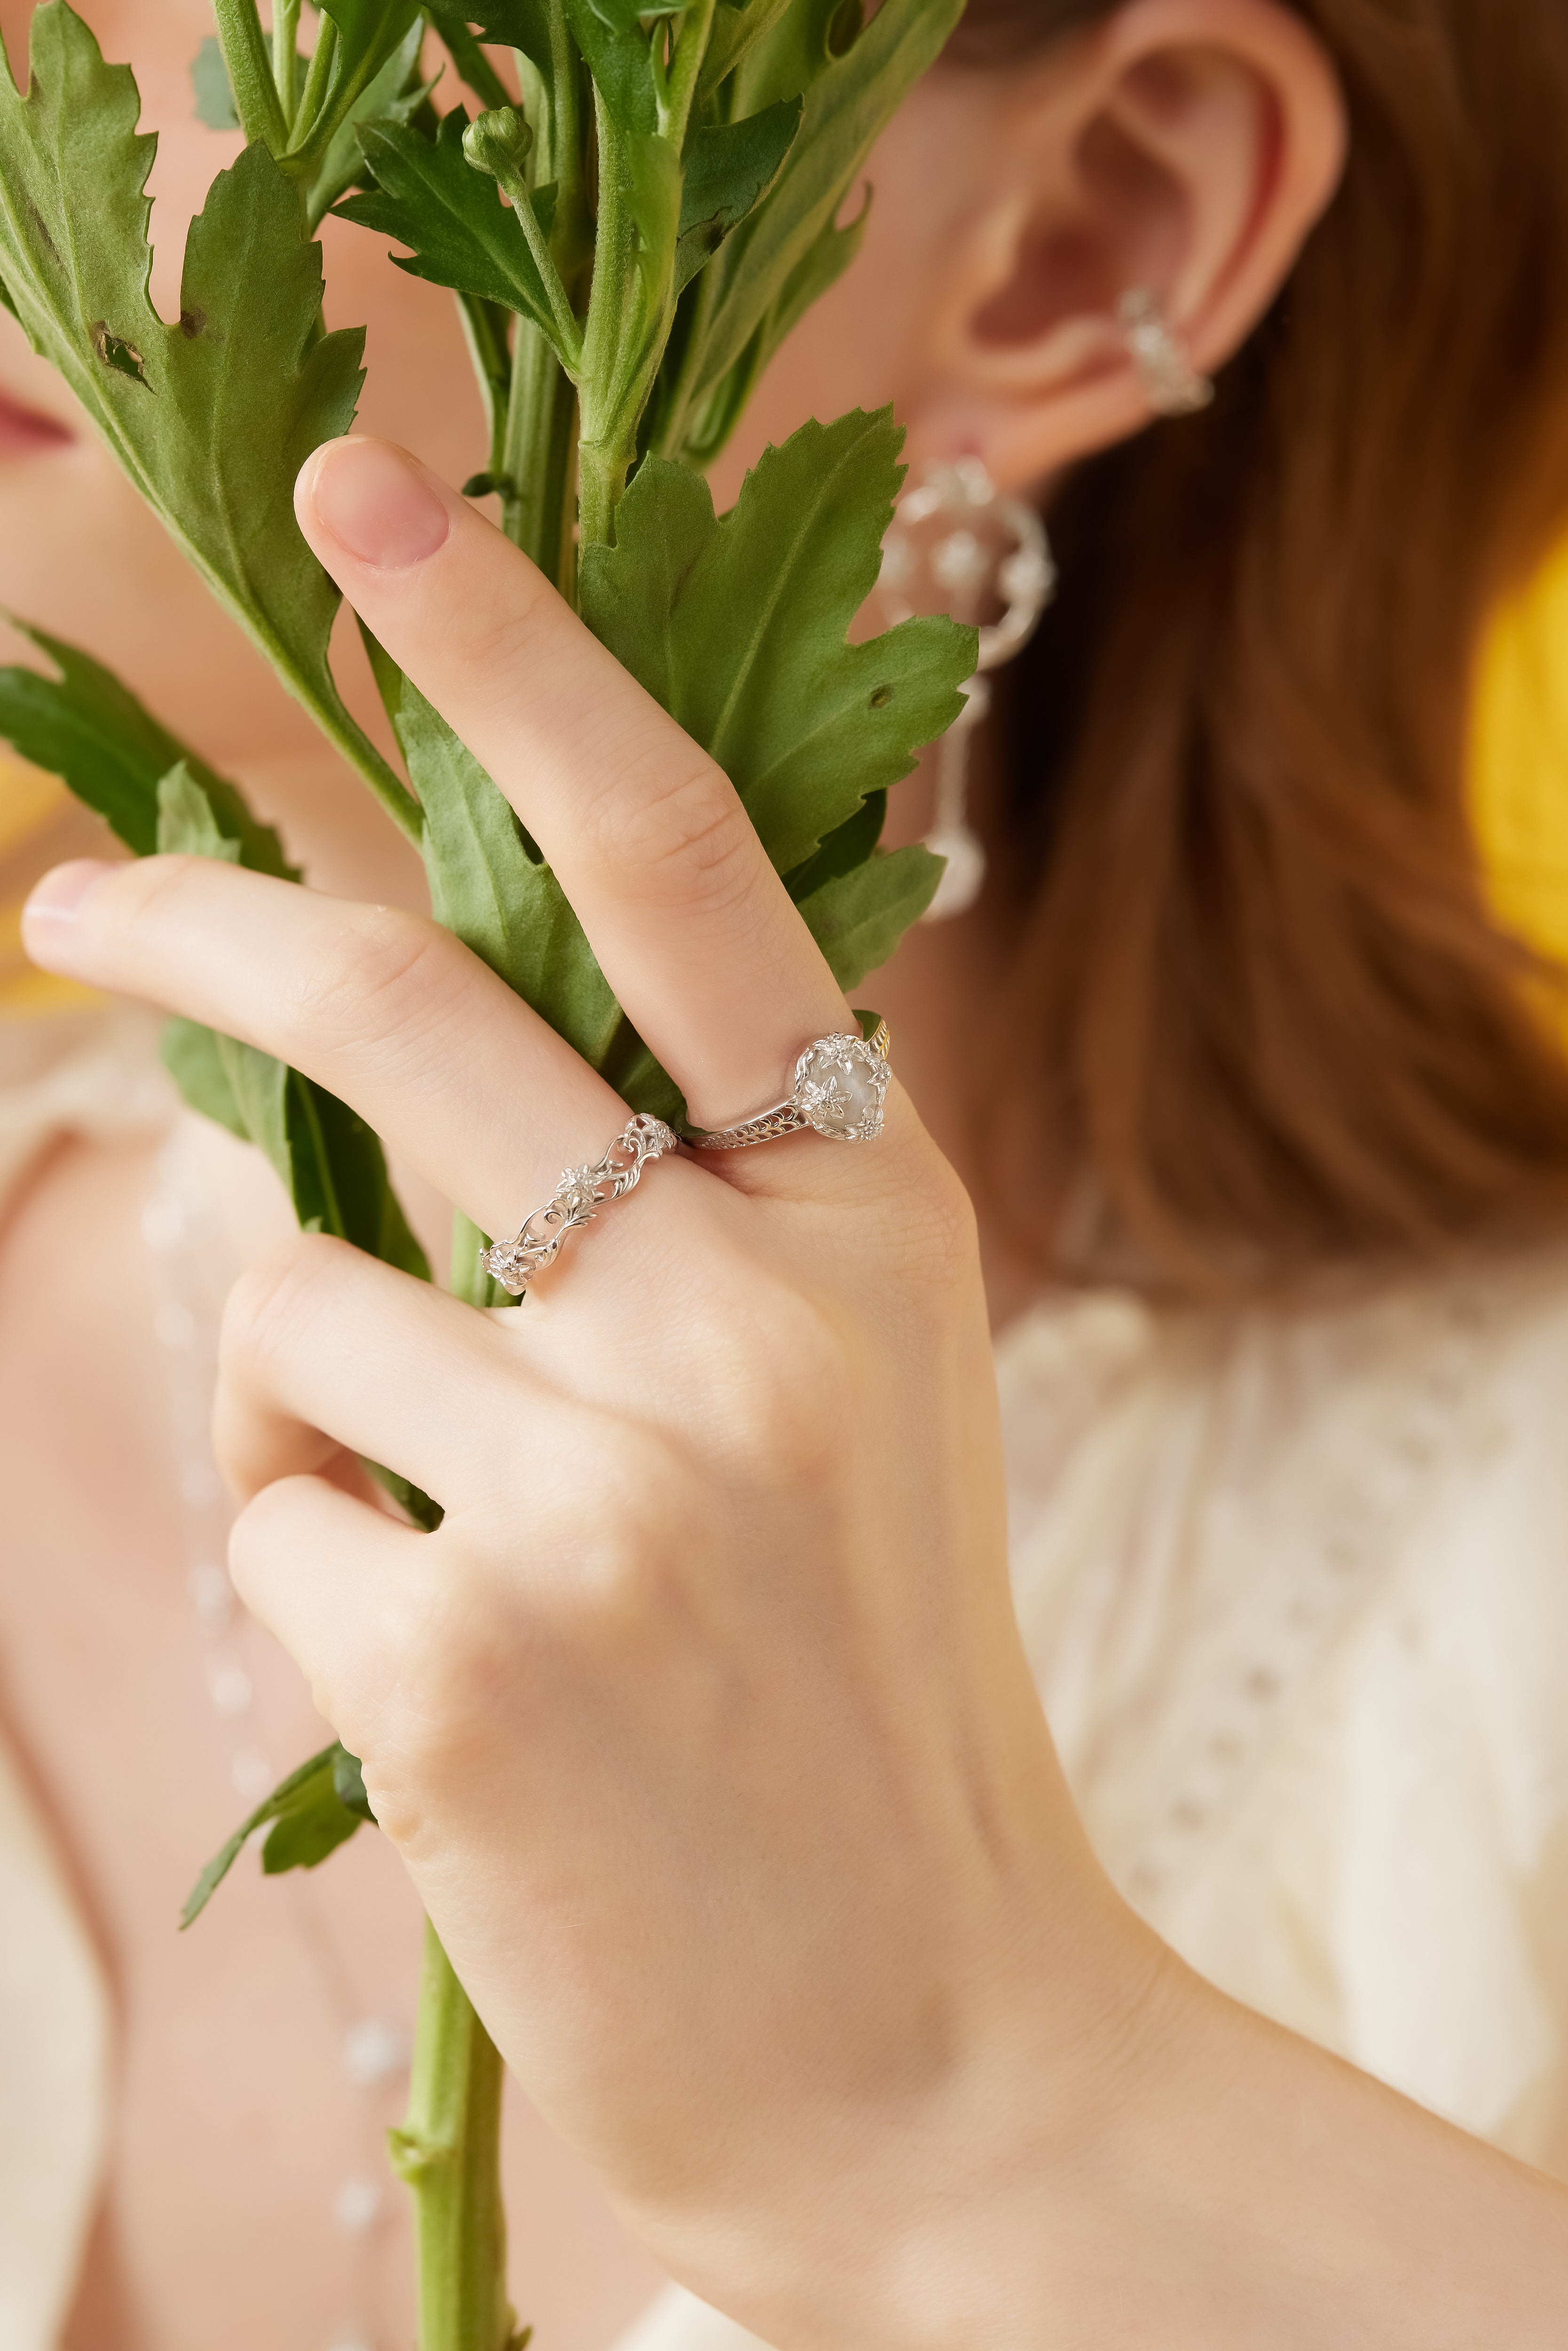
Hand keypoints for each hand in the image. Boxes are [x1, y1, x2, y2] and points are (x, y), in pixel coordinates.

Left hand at [23, 438, 1160, 2343]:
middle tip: (75, 901)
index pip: (674, 858)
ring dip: (320, 1402)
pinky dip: (316, 1567)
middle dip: (203, 912)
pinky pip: (269, 1510)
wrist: (926, 2042)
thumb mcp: (833, 1392)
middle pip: (404, 1002)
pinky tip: (453, 1689)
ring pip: (293, 1302)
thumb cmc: (851, 1691)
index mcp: (872, 1207)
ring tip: (470, 1555)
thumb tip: (348, 1080)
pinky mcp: (464, 1645)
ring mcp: (615, 1471)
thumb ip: (659, 1207)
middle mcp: (754, 1302)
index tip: (368, 501)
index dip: (518, 651)